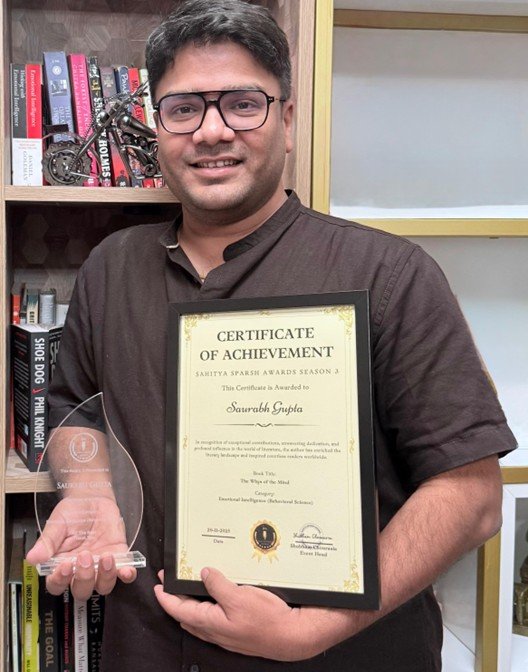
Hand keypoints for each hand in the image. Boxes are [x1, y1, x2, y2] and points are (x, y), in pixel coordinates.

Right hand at [26, 496, 135, 599]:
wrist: (93, 498)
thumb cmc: (72, 513)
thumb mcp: (57, 524)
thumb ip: (47, 541)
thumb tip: (32, 558)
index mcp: (62, 565)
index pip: (57, 585)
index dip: (61, 580)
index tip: (66, 565)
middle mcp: (81, 571)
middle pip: (81, 590)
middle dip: (84, 578)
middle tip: (85, 556)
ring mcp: (101, 566)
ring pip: (103, 586)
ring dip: (105, 577)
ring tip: (106, 556)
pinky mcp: (119, 557)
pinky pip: (125, 574)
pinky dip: (127, 575)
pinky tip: (127, 571)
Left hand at [154, 567, 338, 660]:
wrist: (291, 636)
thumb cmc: (267, 619)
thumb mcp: (240, 597)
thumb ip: (218, 586)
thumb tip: (204, 574)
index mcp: (210, 623)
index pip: (179, 610)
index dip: (166, 597)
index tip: (157, 584)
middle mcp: (214, 631)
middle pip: (185, 615)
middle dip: (175, 599)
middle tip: (170, 581)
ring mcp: (225, 633)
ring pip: (198, 619)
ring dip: (189, 604)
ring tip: (187, 586)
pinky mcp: (235, 631)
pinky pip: (212, 619)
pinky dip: (205, 607)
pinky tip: (213, 596)